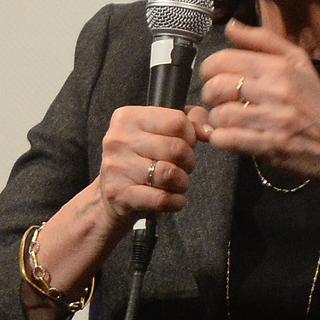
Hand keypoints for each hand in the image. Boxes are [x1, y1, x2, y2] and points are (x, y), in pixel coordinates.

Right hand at [96, 104, 202, 227]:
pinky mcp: (119, 194)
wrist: (111, 195)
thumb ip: (189, 121)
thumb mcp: (159, 131)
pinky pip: (162, 198)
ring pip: (170, 174)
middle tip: (183, 167)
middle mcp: (118, 139)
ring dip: (182, 182)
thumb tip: (208, 131)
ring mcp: (116, 167)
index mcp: (127, 118)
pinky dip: (176, 201)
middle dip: (189, 162)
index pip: (177, 121)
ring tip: (176, 183)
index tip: (185, 145)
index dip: (190, 136)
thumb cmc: (141, 159)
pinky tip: (173, 199)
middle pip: (176, 148)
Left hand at [200, 20, 319, 187]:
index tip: (214, 77)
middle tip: (220, 100)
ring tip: (229, 120)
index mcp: (280, 67)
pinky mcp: (268, 146)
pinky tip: (230, 136)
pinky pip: (226, 139)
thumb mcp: (299, 63)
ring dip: (217, 119)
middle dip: (210, 95)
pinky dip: (220, 138)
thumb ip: (263, 41)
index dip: (210, 69)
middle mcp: (276, 91)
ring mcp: (272, 120)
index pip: (223, 60)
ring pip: (220, 114)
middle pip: (217, 87)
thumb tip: (230, 27)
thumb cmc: (315, 104)